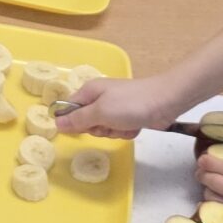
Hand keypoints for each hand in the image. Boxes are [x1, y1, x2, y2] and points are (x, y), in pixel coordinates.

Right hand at [55, 73, 184, 138]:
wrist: (166, 101)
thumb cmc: (131, 103)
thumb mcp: (100, 112)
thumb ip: (78, 119)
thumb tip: (56, 123)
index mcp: (89, 92)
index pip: (69, 110)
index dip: (74, 122)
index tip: (87, 126)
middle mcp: (100, 98)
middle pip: (87, 122)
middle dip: (99, 129)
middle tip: (109, 124)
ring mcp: (115, 108)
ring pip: (103, 129)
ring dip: (114, 131)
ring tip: (125, 124)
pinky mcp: (128, 116)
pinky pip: (118, 130)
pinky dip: (126, 131)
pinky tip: (135, 125)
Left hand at [198, 156, 222, 222]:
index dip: (213, 162)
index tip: (203, 158)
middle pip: (216, 182)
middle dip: (204, 174)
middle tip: (201, 170)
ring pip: (213, 199)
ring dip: (207, 190)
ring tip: (209, 186)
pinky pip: (220, 215)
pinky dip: (214, 207)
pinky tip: (217, 204)